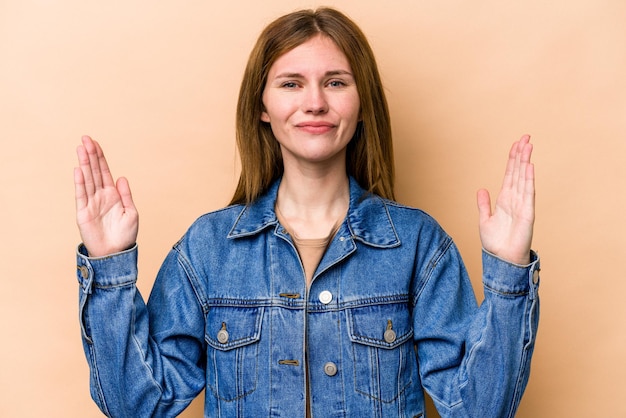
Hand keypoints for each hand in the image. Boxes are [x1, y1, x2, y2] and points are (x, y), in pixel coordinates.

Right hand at [74, 136, 137, 256]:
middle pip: (94, 171)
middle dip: (90, 155)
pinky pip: (81, 195)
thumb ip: (126, 195)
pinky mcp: (83, 213)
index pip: (105, 172)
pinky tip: (79, 169)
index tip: (95, 143)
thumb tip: (121, 177)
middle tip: (85, 139)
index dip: (100, 157)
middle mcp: (100, 196)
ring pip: (87, 179)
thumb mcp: (131, 213)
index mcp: (113, 195)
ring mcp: (91, 203)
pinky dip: (80, 182)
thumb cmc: (125, 236)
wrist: (115, 254)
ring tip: (81, 149)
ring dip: (84, 164)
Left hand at [477, 135, 534, 264]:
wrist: (502, 260)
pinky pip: (528, 194)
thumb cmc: (496, 243)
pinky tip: (529, 167)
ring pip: (524, 179)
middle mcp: (515, 199)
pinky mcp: (527, 214)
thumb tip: (481, 189)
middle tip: (526, 137)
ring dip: (526, 162)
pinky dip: (528, 180)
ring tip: (528, 146)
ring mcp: (522, 205)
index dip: (513, 159)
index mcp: (504, 199)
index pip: (510, 174)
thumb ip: (483, 204)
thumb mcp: (484, 220)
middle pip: (518, 172)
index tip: (517, 144)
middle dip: (521, 154)